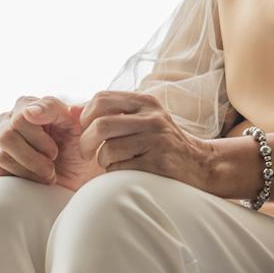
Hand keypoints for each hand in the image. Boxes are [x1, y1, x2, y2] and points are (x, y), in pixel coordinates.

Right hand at [0, 95, 103, 190]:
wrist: (79, 176)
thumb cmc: (77, 145)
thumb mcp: (75, 123)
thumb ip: (55, 109)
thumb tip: (29, 111)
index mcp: (27, 106)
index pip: (22, 113)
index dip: (38, 135)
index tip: (54, 152)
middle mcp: (8, 121)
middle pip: (8, 135)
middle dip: (35, 155)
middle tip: (53, 161)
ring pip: (3, 154)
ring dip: (31, 167)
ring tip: (49, 173)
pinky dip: (23, 176)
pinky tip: (37, 178)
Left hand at [79, 91, 216, 189]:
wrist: (201, 164)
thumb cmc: (163, 142)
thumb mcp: (144, 119)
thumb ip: (113, 112)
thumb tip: (72, 110)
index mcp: (146, 102)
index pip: (101, 99)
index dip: (85, 116)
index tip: (87, 130)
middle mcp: (152, 117)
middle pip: (100, 126)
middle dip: (85, 143)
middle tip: (86, 154)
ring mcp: (157, 140)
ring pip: (108, 150)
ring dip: (103, 162)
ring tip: (113, 164)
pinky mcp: (159, 163)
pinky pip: (121, 169)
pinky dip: (116, 173)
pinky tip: (127, 172)